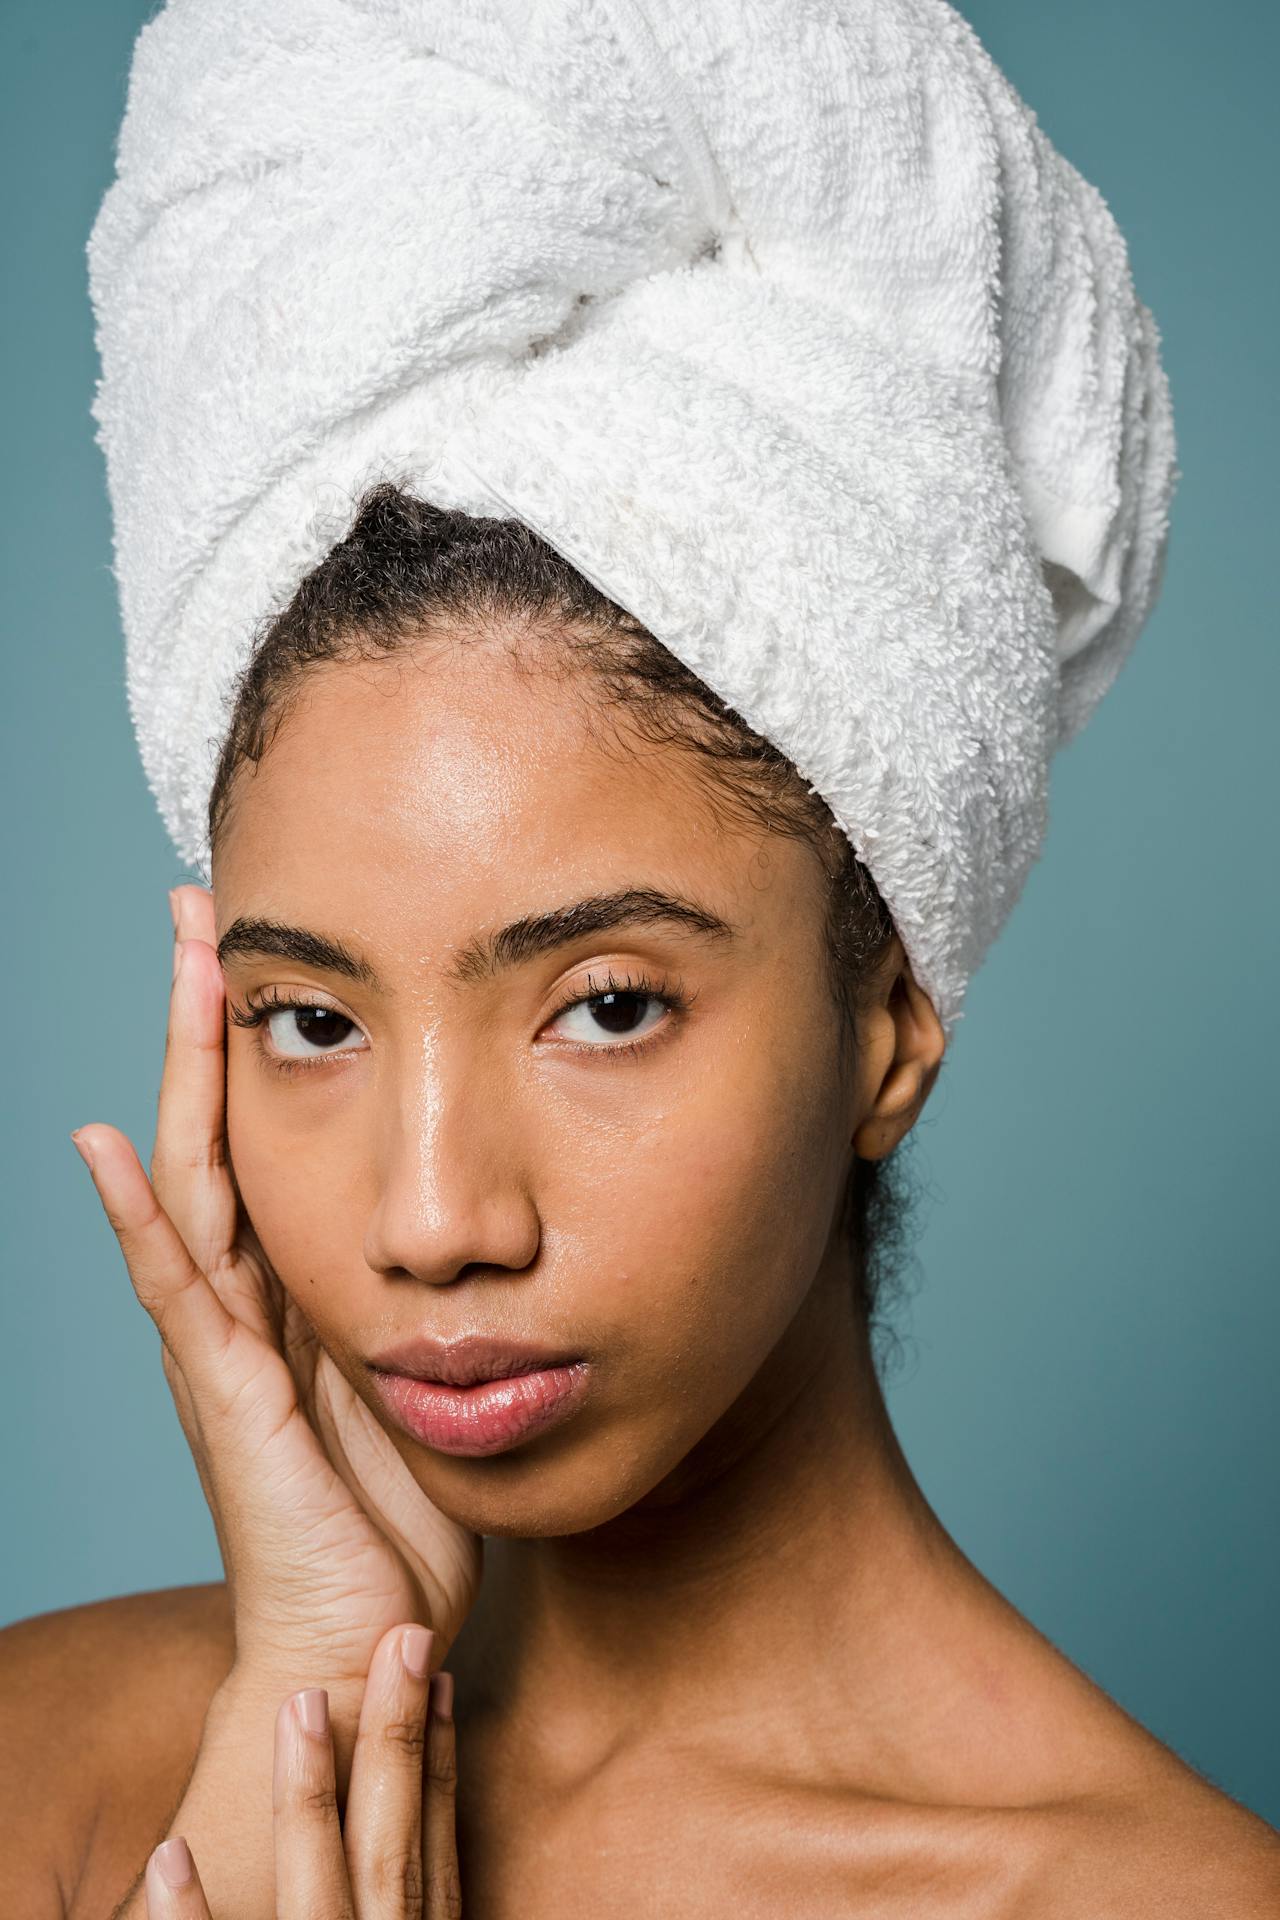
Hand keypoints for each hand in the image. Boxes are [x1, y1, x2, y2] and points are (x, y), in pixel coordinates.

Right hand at [71, 884, 480, 1701]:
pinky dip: (135, 1219)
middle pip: (216, 1133)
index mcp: (295, 1293)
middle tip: (200, 911)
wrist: (366, 1642)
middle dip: (209, 1022)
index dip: (256, 1047)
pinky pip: (177, 1293)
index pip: (264, 1142)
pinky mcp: (226, 1400)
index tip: (264, 948)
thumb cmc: (400, 1521)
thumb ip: (431, 1306)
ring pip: (193, 1181)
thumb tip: (481, 1231)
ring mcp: (223, 1347)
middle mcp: (245, 1305)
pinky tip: (102, 1146)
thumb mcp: (429, 1379)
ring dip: (184, 1072)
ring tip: (181, 968)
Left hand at [141, 1620, 463, 1917]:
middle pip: (392, 1849)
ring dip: (309, 1799)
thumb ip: (398, 1901)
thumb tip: (396, 1821)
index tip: (441, 1672)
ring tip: (298, 1704)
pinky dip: (190, 1914)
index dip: (440, 1758)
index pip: (434, 1846)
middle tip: (402, 1638)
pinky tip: (169, 1852)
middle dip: (396, 1743)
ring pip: (317, 1896)